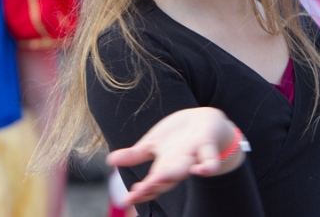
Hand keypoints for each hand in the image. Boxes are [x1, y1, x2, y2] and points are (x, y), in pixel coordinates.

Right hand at [106, 108, 244, 204]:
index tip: (126, 200)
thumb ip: (134, 155)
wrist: (204, 120)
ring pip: (183, 170)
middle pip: (166, 180)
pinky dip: (206, 166)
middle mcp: (178, 165)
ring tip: (156, 179)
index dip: (140, 193)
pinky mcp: (207, 145)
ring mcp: (193, 156)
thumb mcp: (153, 143)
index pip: (151, 183)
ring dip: (171, 176)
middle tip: (138, 192)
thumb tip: (109, 160)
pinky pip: (210, 160)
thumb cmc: (177, 137)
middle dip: (153, 186)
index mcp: (164, 166)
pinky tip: (199, 170)